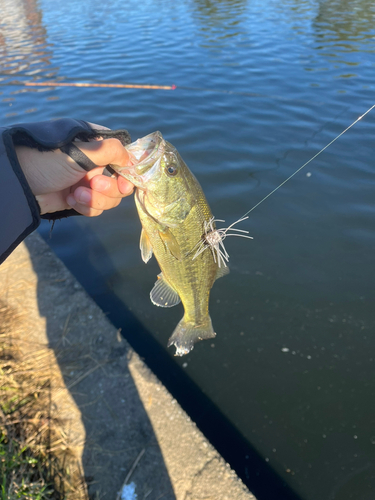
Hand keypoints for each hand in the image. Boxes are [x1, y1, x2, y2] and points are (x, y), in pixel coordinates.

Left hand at [16, 137, 133, 215]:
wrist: (21, 184)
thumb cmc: (47, 161)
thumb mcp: (80, 152)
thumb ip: (110, 151)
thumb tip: (130, 156)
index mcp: (97, 149)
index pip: (124, 161)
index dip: (127, 174)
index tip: (123, 183)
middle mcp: (96, 165)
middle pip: (120, 185)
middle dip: (107, 189)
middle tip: (91, 184)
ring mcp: (88, 183)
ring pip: (109, 199)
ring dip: (94, 199)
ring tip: (74, 194)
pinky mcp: (80, 199)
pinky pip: (96, 209)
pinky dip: (84, 207)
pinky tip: (69, 199)